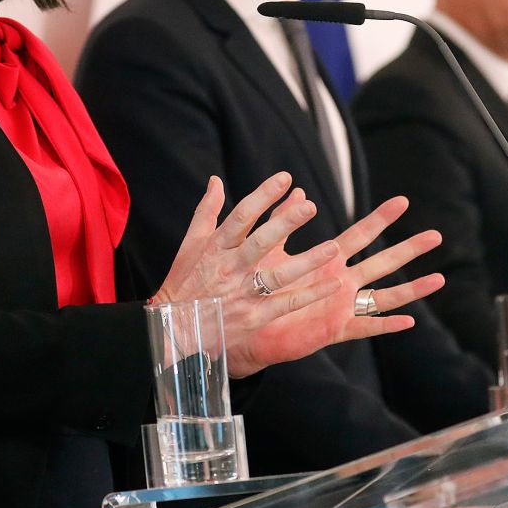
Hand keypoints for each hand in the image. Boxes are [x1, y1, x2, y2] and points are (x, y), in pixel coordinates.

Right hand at [152, 173, 345, 374]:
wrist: (174, 330)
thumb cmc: (184, 283)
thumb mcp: (189, 245)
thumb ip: (207, 211)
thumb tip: (216, 180)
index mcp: (216, 248)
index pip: (241, 216)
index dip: (263, 195)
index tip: (285, 178)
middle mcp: (230, 268)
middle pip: (261, 242)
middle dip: (286, 224)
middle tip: (311, 207)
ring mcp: (242, 294)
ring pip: (278, 276)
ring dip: (307, 261)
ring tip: (333, 247)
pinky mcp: (253, 317)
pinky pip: (286, 304)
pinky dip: (310, 294)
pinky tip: (332, 284)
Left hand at [229, 195, 446, 376]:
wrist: (244, 326)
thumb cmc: (258, 288)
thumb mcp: (272, 249)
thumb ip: (284, 221)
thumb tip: (298, 191)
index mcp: (329, 260)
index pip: (361, 234)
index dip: (381, 218)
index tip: (402, 201)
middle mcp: (342, 282)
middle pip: (383, 261)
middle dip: (409, 249)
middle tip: (436, 235)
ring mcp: (342, 306)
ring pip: (384, 295)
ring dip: (412, 288)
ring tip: (439, 279)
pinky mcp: (334, 329)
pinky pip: (365, 327)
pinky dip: (386, 325)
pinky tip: (408, 321)